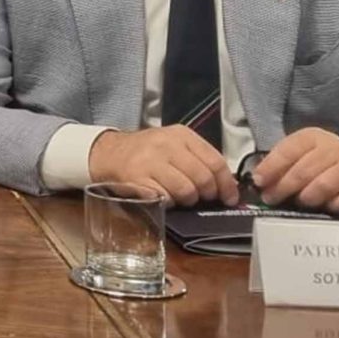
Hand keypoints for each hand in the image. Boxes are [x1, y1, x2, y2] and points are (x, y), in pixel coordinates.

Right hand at [86, 125, 238, 206]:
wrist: (108, 153)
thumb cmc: (146, 152)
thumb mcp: (174, 144)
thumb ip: (199, 159)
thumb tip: (227, 185)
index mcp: (180, 135)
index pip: (215, 161)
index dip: (227, 184)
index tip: (229, 197)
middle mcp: (166, 145)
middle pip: (203, 178)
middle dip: (207, 194)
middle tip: (202, 198)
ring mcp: (150, 161)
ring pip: (186, 191)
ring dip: (187, 200)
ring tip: (180, 196)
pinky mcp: (137, 179)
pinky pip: (165, 198)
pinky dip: (169, 203)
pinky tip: (164, 196)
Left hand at [249, 127, 338, 213]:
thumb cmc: (326, 164)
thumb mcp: (302, 156)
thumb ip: (281, 165)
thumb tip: (259, 180)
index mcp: (313, 137)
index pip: (288, 150)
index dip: (270, 168)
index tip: (259, 182)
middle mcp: (334, 149)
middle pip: (303, 171)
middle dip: (283, 187)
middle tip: (272, 199)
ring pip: (322, 186)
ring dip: (307, 198)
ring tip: (301, 202)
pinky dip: (333, 206)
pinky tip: (328, 207)